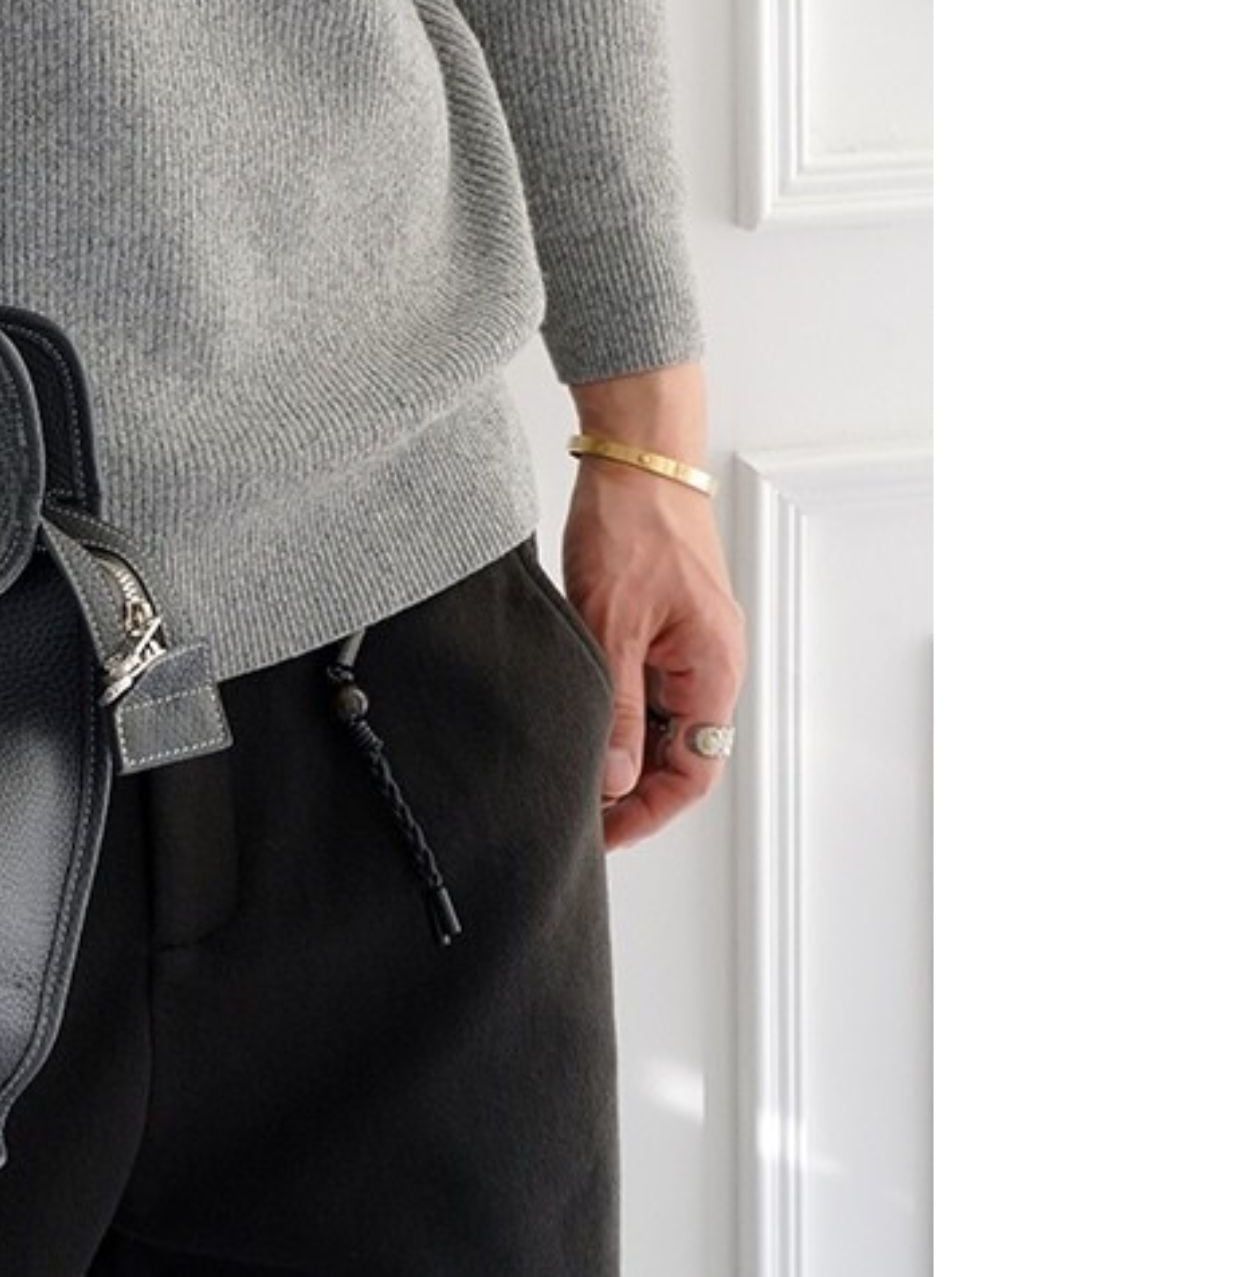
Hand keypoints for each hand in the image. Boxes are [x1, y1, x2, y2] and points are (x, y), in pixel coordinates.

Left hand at [559, 372, 747, 852]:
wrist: (636, 455)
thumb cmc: (634, 524)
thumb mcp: (614, 624)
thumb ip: (619, 708)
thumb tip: (616, 779)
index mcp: (714, 670)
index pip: (693, 771)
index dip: (648, 810)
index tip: (603, 830)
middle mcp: (710, 662)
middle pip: (680, 752)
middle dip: (632, 787)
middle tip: (577, 806)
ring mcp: (689, 642)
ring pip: (661, 719)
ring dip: (623, 747)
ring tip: (572, 766)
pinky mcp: (663, 622)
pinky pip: (647, 683)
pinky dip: (618, 707)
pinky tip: (579, 712)